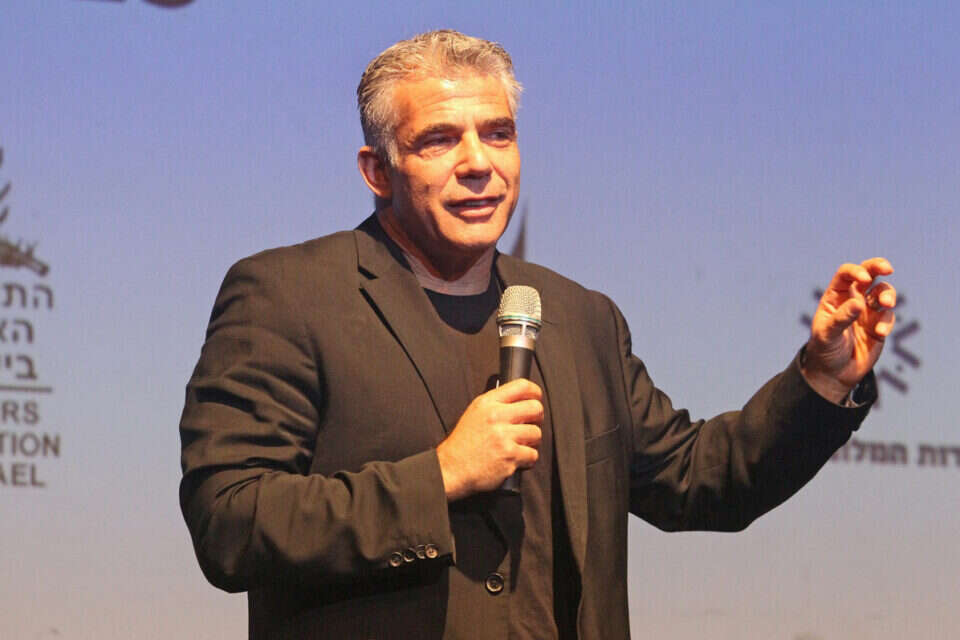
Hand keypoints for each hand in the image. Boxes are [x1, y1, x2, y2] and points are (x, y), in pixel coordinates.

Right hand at [435, 379, 543, 500]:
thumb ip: (496, 404)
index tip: (536, 398)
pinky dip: (527, 460)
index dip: (535, 392)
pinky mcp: (509, 455)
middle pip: (535, 408)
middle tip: (531, 424)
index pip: (521, 386)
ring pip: (537, 433)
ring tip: (519, 445)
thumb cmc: (463, 444)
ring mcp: (503, 436)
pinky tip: (515, 459)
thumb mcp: (474, 413)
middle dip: (537, 418)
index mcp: (487, 403)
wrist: (451, 469)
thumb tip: (521, 400)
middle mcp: (496, 416)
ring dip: (532, 442)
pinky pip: (533, 455)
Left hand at [802, 257, 896, 402]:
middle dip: (879, 266)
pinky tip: (879, 333)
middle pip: (868, 274)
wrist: (834, 373)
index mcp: (835, 297)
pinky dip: (886, 322)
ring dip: (888, 295)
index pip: (846, 275)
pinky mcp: (879, 326)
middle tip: (888, 268)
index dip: (856, 271)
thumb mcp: (827, 334)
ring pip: (883, 293)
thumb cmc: (824, 350)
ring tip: (887, 304)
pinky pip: (888, 317)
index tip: (864, 278)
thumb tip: (859, 304)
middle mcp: (852, 300)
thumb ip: (842, 318)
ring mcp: (867, 312)